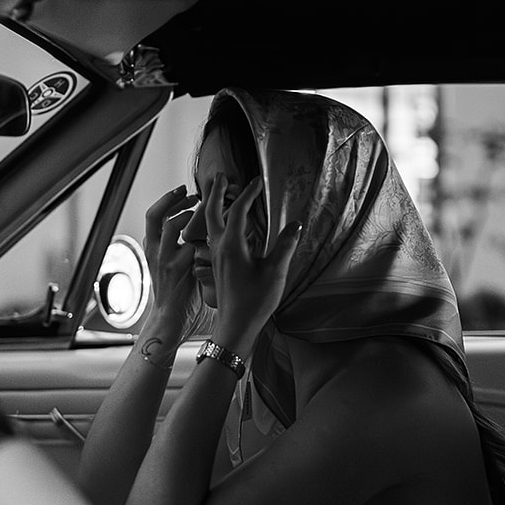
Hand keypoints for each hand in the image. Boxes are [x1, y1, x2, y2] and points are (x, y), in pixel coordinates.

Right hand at [142, 185, 198, 327]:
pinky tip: (210, 234)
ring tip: (199, 210)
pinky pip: (185, 244)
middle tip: (189, 193)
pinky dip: (199, 238)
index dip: (170, 200)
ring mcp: (162, 259)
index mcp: (155, 248)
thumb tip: (211, 230)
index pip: (156, 215)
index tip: (188, 193)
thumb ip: (191, 246)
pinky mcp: (174, 270)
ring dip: (186, 213)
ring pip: (168, 225)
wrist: (171, 319)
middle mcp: (154, 251)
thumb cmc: (182, 294)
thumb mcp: (182, 264)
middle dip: (171, 199)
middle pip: (154, 214)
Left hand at [205, 175, 300, 348]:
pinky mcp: (217, 265)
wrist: (235, 327)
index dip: (248, 194)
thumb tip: (296, 225)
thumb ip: (285, 246)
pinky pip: (212, 235)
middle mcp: (219, 248)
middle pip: (212, 212)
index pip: (237, 211)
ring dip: (213, 206)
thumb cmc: (254, 302)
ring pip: (209, 224)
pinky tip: (224, 224)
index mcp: (231, 246)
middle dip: (216, 193)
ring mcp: (216, 257)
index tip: (257, 181)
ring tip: (218, 193)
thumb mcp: (275, 272)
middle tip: (220, 177)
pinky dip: (215, 222)